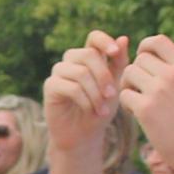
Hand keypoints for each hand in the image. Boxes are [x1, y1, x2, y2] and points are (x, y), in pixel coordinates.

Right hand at [44, 31, 127, 157]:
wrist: (84, 135)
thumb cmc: (101, 109)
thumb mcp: (116, 87)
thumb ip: (119, 64)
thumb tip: (123, 38)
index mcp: (89, 57)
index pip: (94, 37)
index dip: (104, 41)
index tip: (115, 53)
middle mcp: (71, 61)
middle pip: (88, 54)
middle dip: (104, 76)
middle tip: (113, 95)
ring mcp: (59, 72)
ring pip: (81, 72)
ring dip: (96, 93)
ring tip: (103, 109)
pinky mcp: (50, 86)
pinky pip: (71, 87)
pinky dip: (85, 101)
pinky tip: (91, 111)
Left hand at [120, 34, 173, 173]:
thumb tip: (151, 52)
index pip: (158, 40)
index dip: (145, 48)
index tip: (144, 63)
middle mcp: (173, 75)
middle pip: (139, 59)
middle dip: (136, 73)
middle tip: (141, 91)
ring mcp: (159, 91)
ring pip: (128, 74)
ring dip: (128, 87)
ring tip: (139, 102)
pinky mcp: (146, 108)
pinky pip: (124, 95)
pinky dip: (127, 104)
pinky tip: (137, 114)